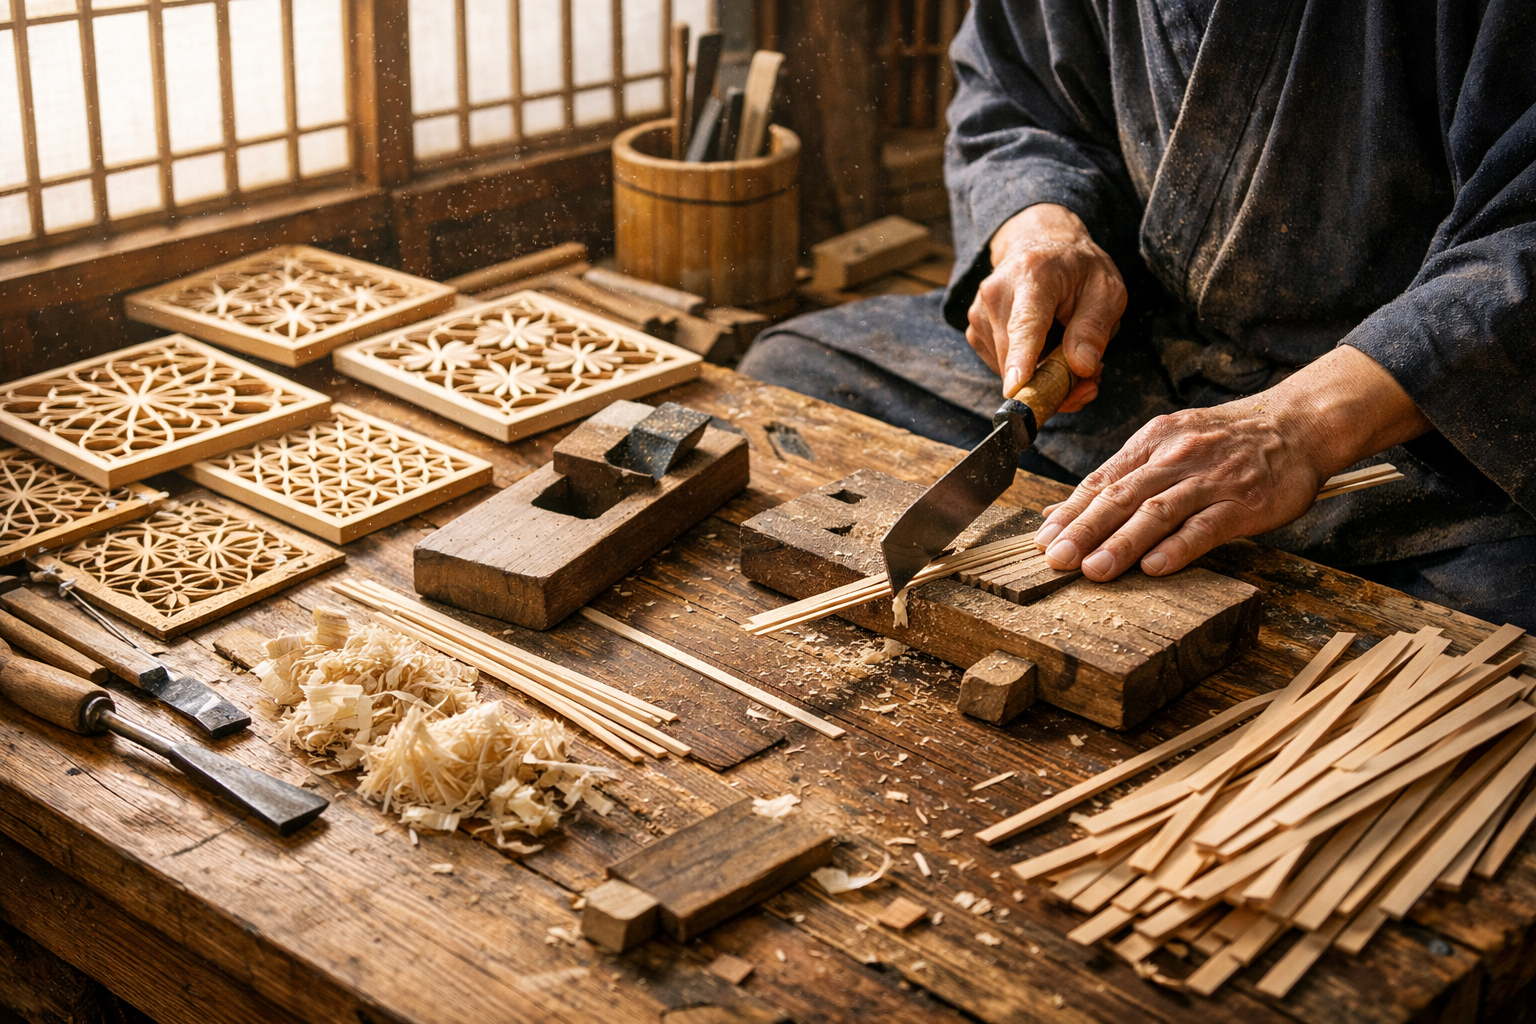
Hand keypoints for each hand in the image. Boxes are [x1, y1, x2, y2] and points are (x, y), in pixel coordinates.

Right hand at [967, 203, 1125, 411]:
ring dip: (1042, 378)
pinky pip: (1001, 368)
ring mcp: (979, 313)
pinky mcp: (974, 331)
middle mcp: (996, 293)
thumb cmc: (1077, 268)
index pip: (1025, 323)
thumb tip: (1082, 367)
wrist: (1039, 244)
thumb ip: (1095, 327)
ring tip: (1069, 356)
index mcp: (1033, 275)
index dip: (1021, 358)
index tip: (1016, 388)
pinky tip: (1046, 355)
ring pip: (1009, 369)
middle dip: (1051, 383)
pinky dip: (1027, 373)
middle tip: (1089, 383)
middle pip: (1015, 356)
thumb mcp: (1106, 288)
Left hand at [1035, 345, 1433, 579]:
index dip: (1071, 512)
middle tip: (1057, 559)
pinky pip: (1206, 526)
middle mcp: (1176, 457)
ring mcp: (1211, 479)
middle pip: (1122, 496)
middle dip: (1085, 530)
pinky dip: (1178, 547)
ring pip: (1158, 512)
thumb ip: (1122, 477)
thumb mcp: (1169, 445)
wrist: (1297, 425)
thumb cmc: (1225, 441)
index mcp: (1152, 442)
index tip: (1043, 540)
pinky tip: (1155, 567)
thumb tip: (1063, 510)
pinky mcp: (1244, 502)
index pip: (1102, 480)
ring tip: (1094, 570)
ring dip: (1123, 543)